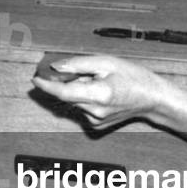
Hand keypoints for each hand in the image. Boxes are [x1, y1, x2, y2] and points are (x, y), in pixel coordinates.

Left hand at [32, 55, 172, 129]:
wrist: (152, 98)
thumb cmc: (132, 76)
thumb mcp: (106, 62)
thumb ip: (78, 64)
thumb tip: (56, 67)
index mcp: (99, 95)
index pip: (64, 93)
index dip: (47, 86)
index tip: (35, 78)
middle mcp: (95, 112)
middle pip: (67, 96)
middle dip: (63, 82)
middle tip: (73, 68)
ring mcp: (96, 121)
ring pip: (74, 101)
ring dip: (76, 88)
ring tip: (96, 79)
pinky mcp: (97, 125)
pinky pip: (81, 107)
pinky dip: (83, 96)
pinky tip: (98, 90)